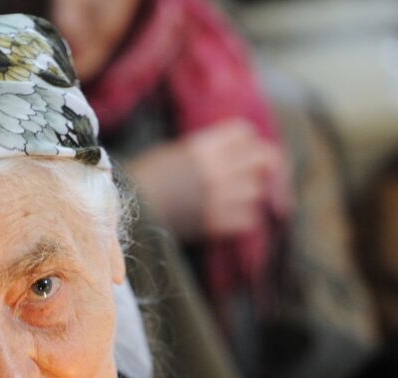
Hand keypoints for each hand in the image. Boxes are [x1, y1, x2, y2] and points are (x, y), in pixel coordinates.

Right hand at [128, 119, 290, 240]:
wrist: (126, 212)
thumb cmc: (144, 181)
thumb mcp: (174, 153)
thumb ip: (206, 152)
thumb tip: (233, 155)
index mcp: (204, 146)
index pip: (246, 134)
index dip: (252, 142)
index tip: (252, 152)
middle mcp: (216, 169)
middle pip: (263, 159)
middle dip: (269, 166)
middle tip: (271, 175)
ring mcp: (217, 197)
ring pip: (257, 190)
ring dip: (253, 194)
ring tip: (241, 198)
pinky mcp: (215, 223)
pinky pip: (248, 218)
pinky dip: (246, 217)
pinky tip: (235, 217)